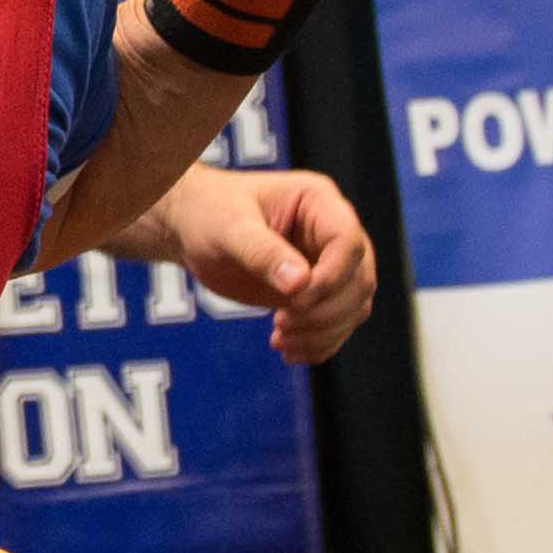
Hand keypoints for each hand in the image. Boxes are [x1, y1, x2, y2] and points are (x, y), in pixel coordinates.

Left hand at [156, 165, 378, 364]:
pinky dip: (320, 343)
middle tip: (281, 325)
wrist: (194, 229)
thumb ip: (262, 253)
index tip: (295, 300)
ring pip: (354, 306)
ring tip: (281, 341)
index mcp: (317, 201)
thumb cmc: (209, 213)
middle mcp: (331, 231)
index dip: (331, 277)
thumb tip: (300, 284)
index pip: (348, 242)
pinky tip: (289, 351)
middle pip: (359, 279)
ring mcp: (329, 263)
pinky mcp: (318, 291)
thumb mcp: (229, 228)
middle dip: (326, 312)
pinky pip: (338, 323)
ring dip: (324, 333)